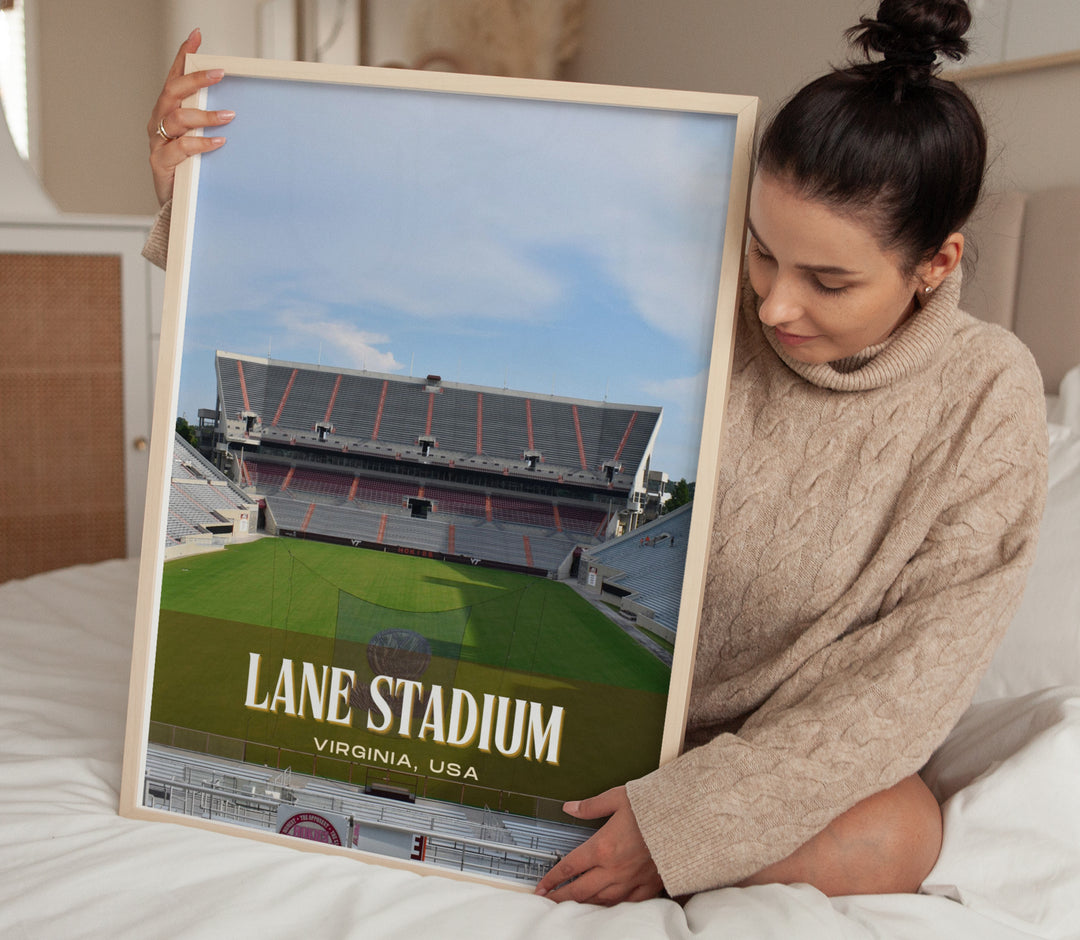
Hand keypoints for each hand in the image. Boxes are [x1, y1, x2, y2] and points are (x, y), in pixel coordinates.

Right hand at [147, 27, 233, 205]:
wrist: (175, 206)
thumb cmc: (190, 168)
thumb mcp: (200, 139)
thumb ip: (210, 121)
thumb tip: (238, 106)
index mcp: (168, 111)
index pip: (174, 76)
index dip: (183, 56)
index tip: (197, 36)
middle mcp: (159, 121)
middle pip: (173, 92)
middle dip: (195, 80)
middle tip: (219, 73)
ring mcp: (158, 141)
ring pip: (177, 118)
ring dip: (204, 115)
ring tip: (228, 116)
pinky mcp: (160, 163)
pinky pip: (181, 148)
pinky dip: (201, 143)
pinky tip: (219, 142)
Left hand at [534, 786, 663, 904]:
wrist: (686, 819)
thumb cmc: (654, 807)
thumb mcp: (618, 798)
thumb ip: (591, 805)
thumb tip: (570, 807)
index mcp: (603, 847)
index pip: (570, 867)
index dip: (553, 878)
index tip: (542, 886)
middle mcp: (614, 868)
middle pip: (580, 890)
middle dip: (561, 897)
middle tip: (548, 901)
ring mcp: (632, 880)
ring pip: (601, 900)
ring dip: (583, 904)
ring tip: (571, 906)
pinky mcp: (649, 885)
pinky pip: (627, 903)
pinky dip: (613, 907)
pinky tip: (606, 906)